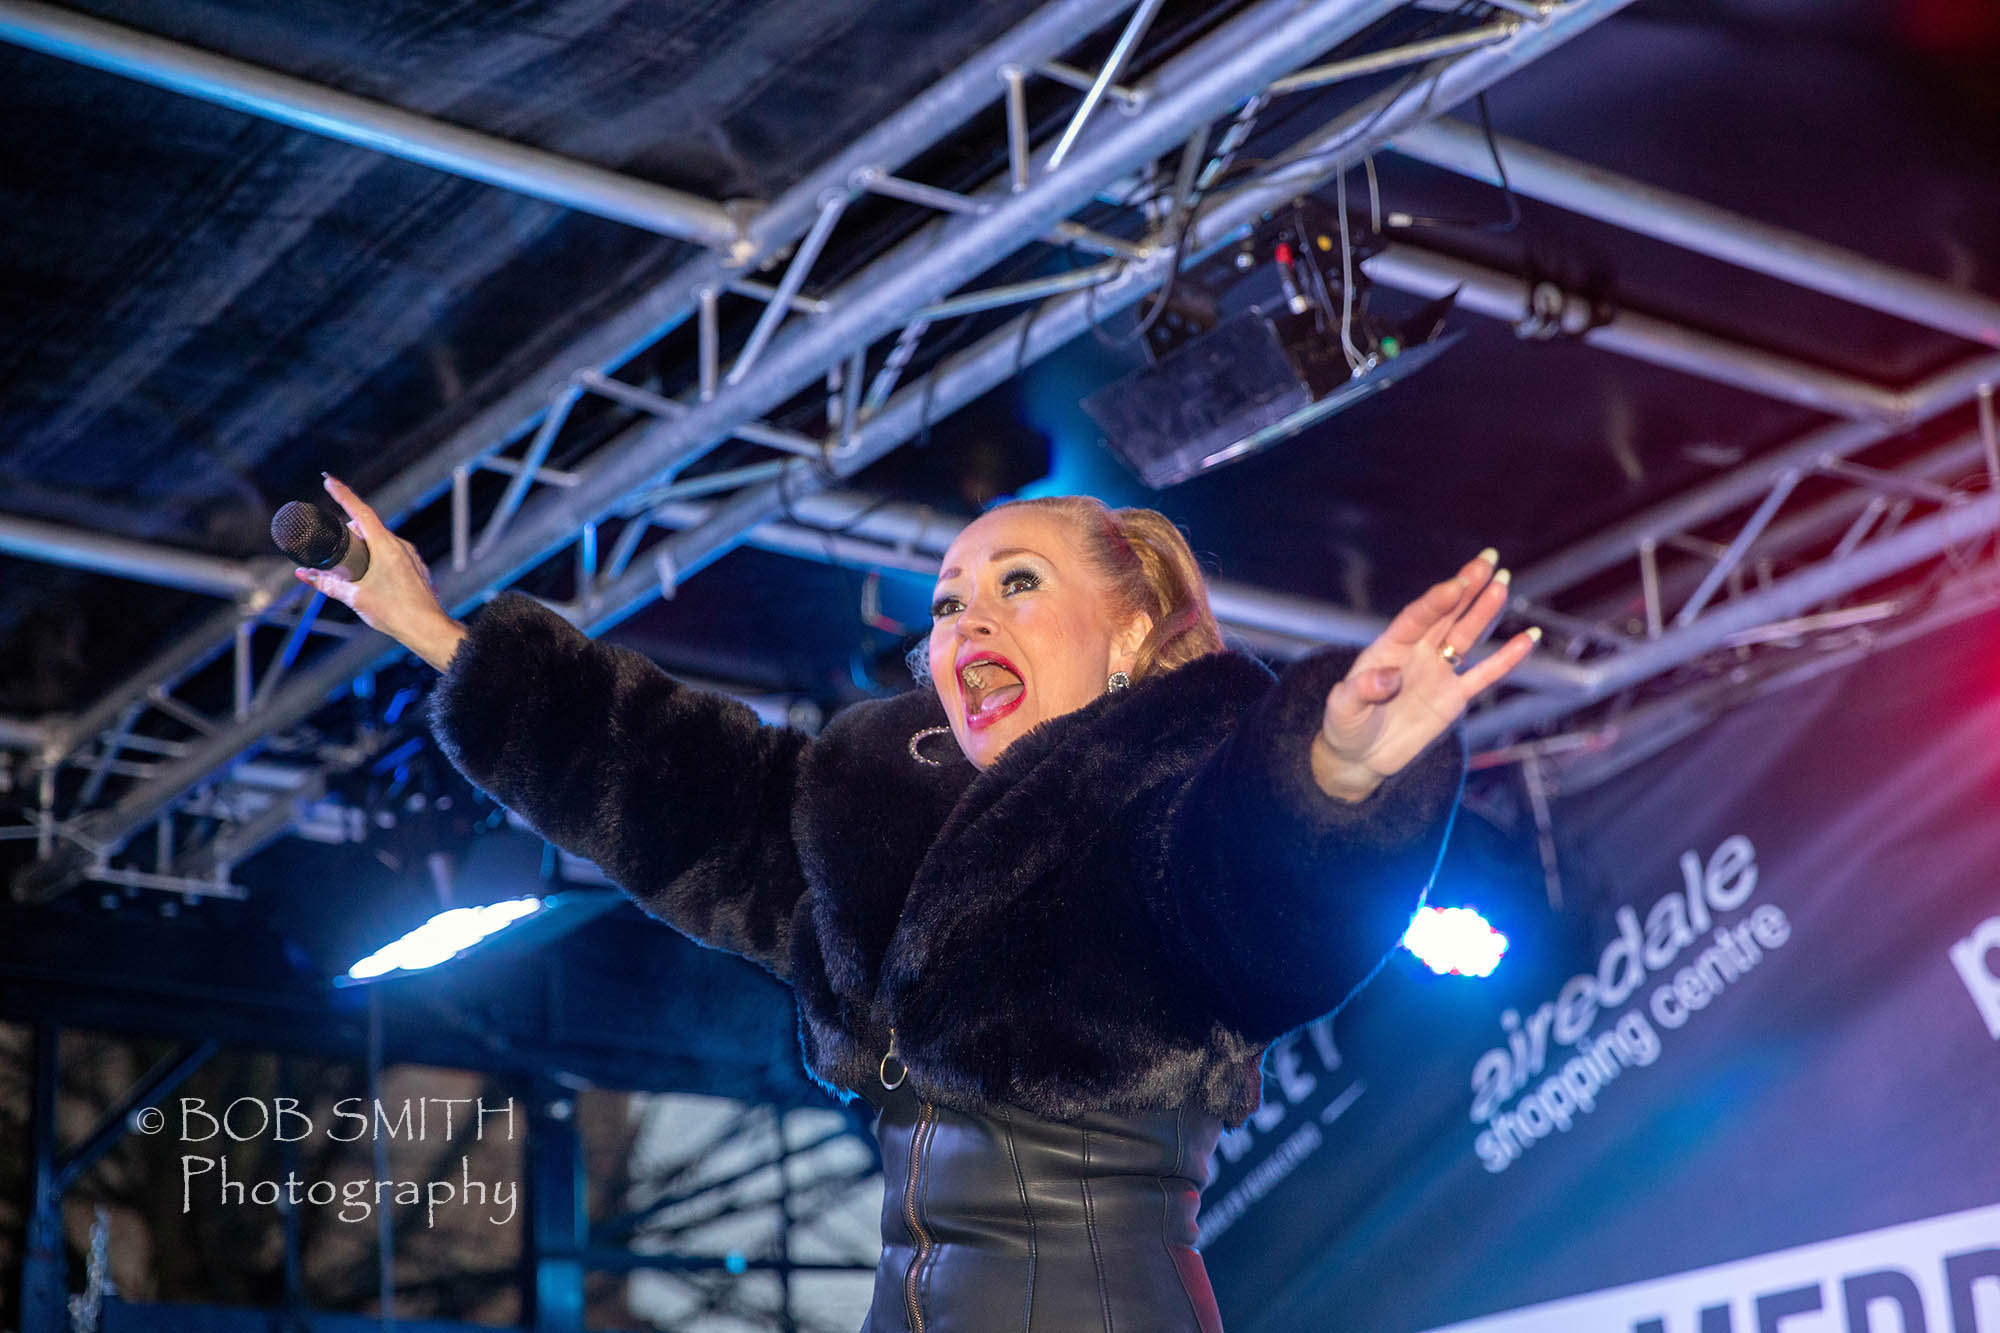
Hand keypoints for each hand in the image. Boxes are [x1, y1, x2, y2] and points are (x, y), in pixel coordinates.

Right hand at [294, 475, 466, 671]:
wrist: (427, 629)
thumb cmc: (395, 613)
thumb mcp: (354, 597)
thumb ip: (328, 583)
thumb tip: (305, 575)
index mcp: (386, 546)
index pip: (360, 511)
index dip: (342, 494)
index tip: (329, 480)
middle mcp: (401, 546)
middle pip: (369, 526)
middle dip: (350, 530)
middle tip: (335, 543)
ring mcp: (411, 556)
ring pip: (382, 541)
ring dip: (364, 546)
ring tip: (353, 567)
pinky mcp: (415, 568)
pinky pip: (393, 554)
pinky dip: (377, 557)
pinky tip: (372, 576)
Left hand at [1312, 549, 1536, 801]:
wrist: (1361, 756)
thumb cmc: (1346, 727)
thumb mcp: (1343, 709)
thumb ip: (1361, 691)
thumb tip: (1388, 677)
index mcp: (1389, 649)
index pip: (1416, 617)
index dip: (1436, 601)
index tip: (1457, 583)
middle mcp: (1416, 654)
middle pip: (1446, 614)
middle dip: (1467, 587)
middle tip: (1489, 559)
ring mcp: (1438, 673)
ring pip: (1466, 635)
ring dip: (1484, 610)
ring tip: (1502, 582)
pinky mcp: (1454, 697)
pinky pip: (1485, 674)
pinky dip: (1507, 658)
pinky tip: (1526, 639)